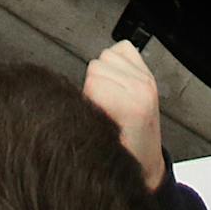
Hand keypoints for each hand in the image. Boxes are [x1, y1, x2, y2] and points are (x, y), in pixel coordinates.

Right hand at [83, 41, 165, 192]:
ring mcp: (146, 79)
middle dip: (93, 85)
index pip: (92, 81)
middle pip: (97, 65)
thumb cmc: (124, 156)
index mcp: (129, 107)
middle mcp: (141, 88)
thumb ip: (82, 118)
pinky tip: (117, 81)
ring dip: (104, 73)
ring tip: (109, 95)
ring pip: (107, 54)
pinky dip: (116, 61)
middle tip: (101, 107)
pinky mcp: (148, 73)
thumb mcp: (96, 144)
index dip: (85, 97)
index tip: (90, 112)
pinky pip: (123, 49)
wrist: (146, 160)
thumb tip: (62, 100)